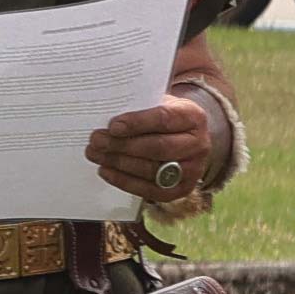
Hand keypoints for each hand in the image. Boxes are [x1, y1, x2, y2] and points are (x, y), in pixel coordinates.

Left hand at [86, 92, 220, 205]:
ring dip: (119, 163)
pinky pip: (150, 190)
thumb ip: (138, 107)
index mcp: (193, 117)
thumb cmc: (164, 119)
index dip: (137, 123)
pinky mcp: (181, 189)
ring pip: (152, 170)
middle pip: (159, 147)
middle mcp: (199, 144)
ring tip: (95, 154)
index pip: (165, 119)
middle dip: (123, 145)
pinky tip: (106, 171)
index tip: (113, 126)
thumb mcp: (158, 104)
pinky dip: (124, 181)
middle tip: (97, 141)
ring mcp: (193, 170)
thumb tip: (106, 115)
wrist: (185, 139)